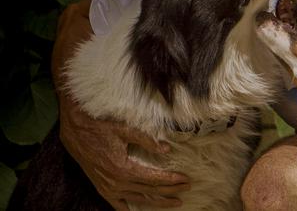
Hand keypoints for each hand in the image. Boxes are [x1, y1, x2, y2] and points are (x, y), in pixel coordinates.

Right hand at [52, 0, 189, 208]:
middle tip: (183, 182)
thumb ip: (85, 24)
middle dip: (154, 180)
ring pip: (120, 185)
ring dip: (148, 195)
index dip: (140, 142)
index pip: (117, 132)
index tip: (167, 148)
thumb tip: (93, 2)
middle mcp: (90, 143)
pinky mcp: (93, 166)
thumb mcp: (75, 41)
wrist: (61, 88)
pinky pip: (109, 191)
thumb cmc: (77, 69)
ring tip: (178, 198)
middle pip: (123, 169)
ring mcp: (91, 159)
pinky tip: (148, 208)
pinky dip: (128, 202)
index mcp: (91, 117)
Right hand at [59, 97, 190, 209]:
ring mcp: (108, 188)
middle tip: (186, 189)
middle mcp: (116, 182)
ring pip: (138, 200)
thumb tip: (166, 149)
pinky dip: (130, 209)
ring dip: (157, 202)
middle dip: (170, 191)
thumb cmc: (101, 127)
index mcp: (123, 169)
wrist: (76, 131)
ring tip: (174, 202)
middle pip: (150, 190)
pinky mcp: (102, 188)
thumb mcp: (125, 130)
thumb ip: (147, 140)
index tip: (185, 180)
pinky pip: (117, 205)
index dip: (171, 180)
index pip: (154, 178)